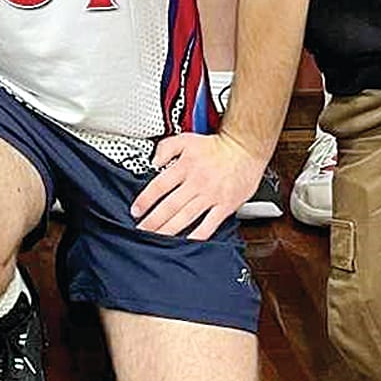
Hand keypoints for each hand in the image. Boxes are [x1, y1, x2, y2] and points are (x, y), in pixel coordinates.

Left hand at [130, 130, 265, 240]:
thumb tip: (153, 162)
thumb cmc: (216, 146)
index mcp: (185, 167)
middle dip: (152, 221)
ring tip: (156, 238)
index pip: (159, 186)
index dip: (145, 200)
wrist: (245, 148)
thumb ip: (165, 148)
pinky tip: (187, 241)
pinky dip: (197, 235)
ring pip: (185, 217)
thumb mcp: (185, 139)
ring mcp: (211, 196)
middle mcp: (197, 183)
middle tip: (141, 230)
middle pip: (170, 206)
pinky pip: (209, 225)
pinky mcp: (225, 206)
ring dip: (168, 230)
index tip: (136, 210)